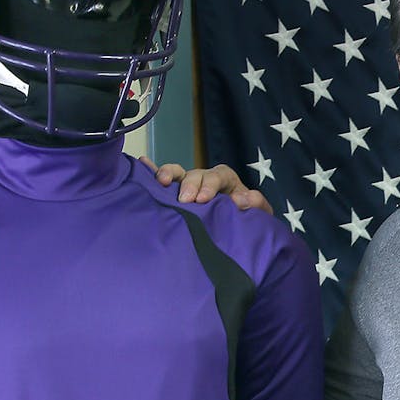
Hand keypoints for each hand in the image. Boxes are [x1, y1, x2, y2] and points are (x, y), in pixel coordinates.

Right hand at [140, 157, 273, 213]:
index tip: (203, 199)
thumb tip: (246, 198)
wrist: (237, 235)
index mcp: (225, 181)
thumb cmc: (247, 221)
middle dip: (189, 184)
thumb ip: (256, 205)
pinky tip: (141, 164)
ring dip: (168, 175)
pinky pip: (161, 181)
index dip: (210, 185)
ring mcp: (187, 186)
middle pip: (195, 174)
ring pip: (176, 174)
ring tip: (161, 182)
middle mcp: (205, 180)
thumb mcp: (258, 215)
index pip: (218, 175)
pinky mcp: (174, 196)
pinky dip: (151, 171)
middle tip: (186, 200)